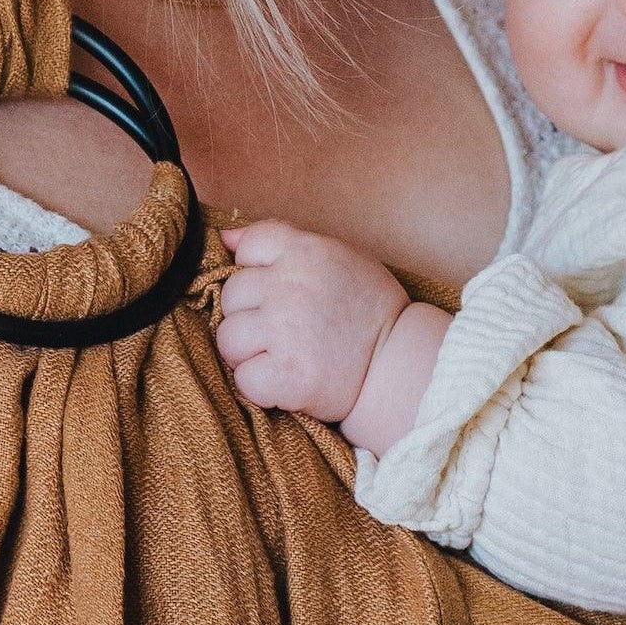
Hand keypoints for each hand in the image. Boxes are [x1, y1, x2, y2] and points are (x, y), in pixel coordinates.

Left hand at [214, 222, 410, 426]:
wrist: (401, 364)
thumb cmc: (369, 309)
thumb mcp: (337, 257)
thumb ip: (283, 242)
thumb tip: (224, 238)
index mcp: (306, 252)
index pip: (249, 246)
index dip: (253, 270)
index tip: (275, 291)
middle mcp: (290, 287)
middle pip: (231, 295)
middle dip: (249, 315)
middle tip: (282, 331)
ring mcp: (285, 332)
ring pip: (228, 339)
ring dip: (247, 353)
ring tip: (280, 356)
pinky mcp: (286, 376)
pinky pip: (243, 379)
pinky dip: (259, 385)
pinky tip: (286, 380)